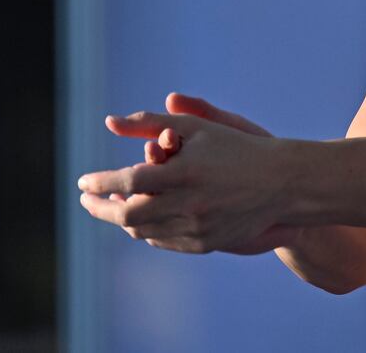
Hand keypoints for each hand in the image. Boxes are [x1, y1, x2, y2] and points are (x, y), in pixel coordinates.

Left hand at [78, 105, 297, 253]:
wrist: (282, 183)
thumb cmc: (238, 146)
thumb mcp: (198, 126)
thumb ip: (151, 122)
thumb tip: (110, 121)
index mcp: (185, 172)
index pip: (127, 180)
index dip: (100, 183)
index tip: (83, 181)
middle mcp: (189, 204)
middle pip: (128, 214)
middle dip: (101, 208)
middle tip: (86, 200)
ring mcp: (198, 229)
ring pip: (143, 231)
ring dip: (122, 219)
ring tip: (112, 205)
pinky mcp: (205, 243)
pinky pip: (163, 241)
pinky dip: (145, 230)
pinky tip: (140, 217)